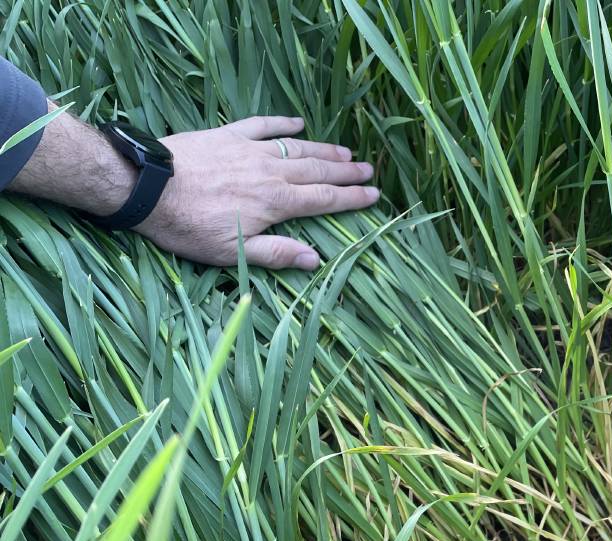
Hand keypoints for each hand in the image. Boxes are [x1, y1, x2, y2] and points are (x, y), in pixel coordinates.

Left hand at [140, 116, 377, 269]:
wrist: (148, 187)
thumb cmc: (188, 226)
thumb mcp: (233, 252)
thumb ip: (276, 252)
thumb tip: (315, 258)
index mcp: (276, 203)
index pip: (324, 200)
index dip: (352, 198)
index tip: (374, 194)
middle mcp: (271, 173)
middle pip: (317, 170)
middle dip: (346, 172)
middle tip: (369, 169)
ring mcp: (250, 150)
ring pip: (296, 147)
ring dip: (324, 149)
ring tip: (345, 151)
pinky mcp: (227, 135)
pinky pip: (261, 125)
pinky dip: (282, 123)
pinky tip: (298, 122)